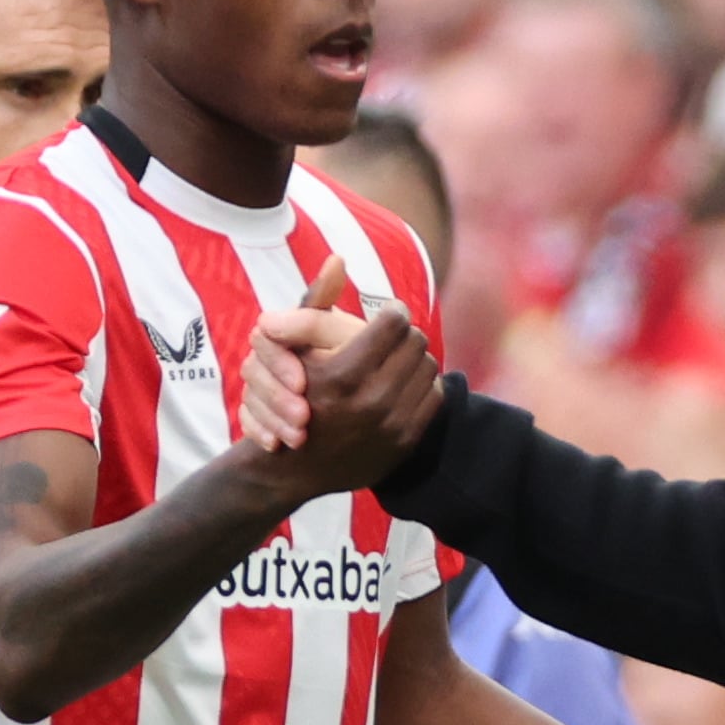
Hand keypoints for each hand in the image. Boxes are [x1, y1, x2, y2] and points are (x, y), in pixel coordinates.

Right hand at [238, 260, 441, 501]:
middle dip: (404, 335)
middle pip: (415, 342)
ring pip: (428, 368)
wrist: (295, 466)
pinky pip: (433, 396)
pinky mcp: (406, 441)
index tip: (386, 315)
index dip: (390, 313)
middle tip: (393, 335)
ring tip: (397, 358)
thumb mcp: (293, 347)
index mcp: (343, 374)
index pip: (394, 322)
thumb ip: (316, 302)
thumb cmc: (292, 396)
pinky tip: (402, 384)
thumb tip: (338, 257)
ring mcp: (392, 424)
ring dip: (414, 359)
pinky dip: (421, 386)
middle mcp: (370, 402)